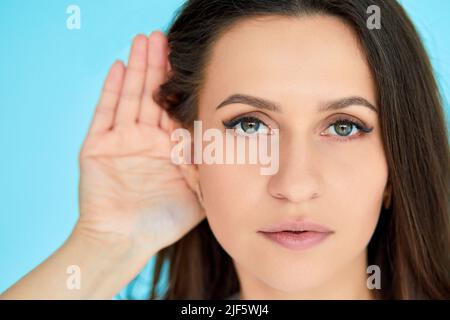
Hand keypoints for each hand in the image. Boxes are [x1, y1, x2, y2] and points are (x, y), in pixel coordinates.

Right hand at [77, 32, 204, 256]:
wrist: (125, 241)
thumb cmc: (163, 221)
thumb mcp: (198, 192)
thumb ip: (211, 168)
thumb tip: (232, 143)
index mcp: (170, 148)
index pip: (177, 109)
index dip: (183, 86)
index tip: (193, 62)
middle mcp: (147, 139)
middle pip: (155, 95)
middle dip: (160, 67)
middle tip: (167, 37)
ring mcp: (122, 139)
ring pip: (132, 97)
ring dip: (138, 68)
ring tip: (146, 40)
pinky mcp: (98, 145)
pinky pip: (105, 113)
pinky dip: (112, 90)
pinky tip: (119, 65)